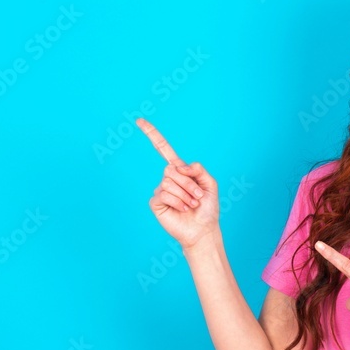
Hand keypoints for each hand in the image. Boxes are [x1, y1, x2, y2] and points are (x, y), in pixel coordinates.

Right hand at [137, 118, 220, 249]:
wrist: (203, 229)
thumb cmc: (207, 208)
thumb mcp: (210, 185)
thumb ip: (199, 170)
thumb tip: (180, 166)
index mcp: (181, 171)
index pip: (164, 149)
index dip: (152, 135)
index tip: (139, 120)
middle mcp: (169, 178)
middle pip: (172, 169)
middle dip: (189, 183)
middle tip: (197, 197)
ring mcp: (161, 190)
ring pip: (169, 182)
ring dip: (186, 195)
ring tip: (191, 205)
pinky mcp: (156, 202)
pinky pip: (164, 194)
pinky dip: (178, 202)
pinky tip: (182, 210)